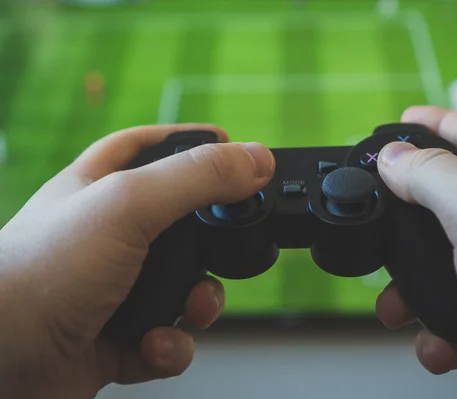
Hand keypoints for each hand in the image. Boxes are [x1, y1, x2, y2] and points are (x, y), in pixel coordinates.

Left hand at [0, 124, 274, 397]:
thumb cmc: (41, 272)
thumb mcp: (127, 205)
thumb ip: (196, 177)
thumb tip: (257, 158)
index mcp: (101, 188)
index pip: (152, 149)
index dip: (192, 144)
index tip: (232, 148)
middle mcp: (109, 236)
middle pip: (183, 225)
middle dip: (212, 244)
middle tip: (227, 249)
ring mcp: (114, 288)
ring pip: (183, 287)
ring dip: (199, 304)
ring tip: (189, 311)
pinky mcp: (117, 337)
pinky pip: (166, 337)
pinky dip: (169, 345)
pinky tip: (153, 345)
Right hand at [375, 106, 456, 398]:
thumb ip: (433, 176)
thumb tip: (392, 157)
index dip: (438, 122)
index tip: (403, 121)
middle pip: (449, 212)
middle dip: (407, 225)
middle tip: (383, 233)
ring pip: (445, 277)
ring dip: (411, 295)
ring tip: (397, 310)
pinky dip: (438, 339)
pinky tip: (439, 345)